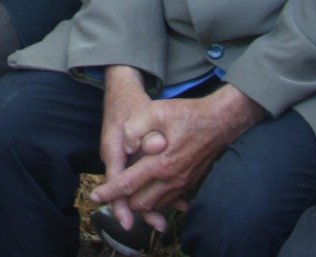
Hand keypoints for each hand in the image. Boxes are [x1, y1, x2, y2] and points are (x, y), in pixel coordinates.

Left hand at [93, 70, 264, 231]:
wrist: (221, 122)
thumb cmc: (187, 114)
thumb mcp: (156, 111)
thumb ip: (135, 129)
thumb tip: (126, 146)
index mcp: (161, 164)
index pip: (128, 184)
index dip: (109, 192)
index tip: (95, 196)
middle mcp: (172, 179)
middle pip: (140, 202)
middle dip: (123, 201)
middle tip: (110, 193)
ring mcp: (183, 183)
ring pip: (155, 205)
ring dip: (140, 202)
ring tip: (126, 192)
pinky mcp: (190, 183)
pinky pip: (169, 200)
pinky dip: (156, 200)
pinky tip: (147, 189)